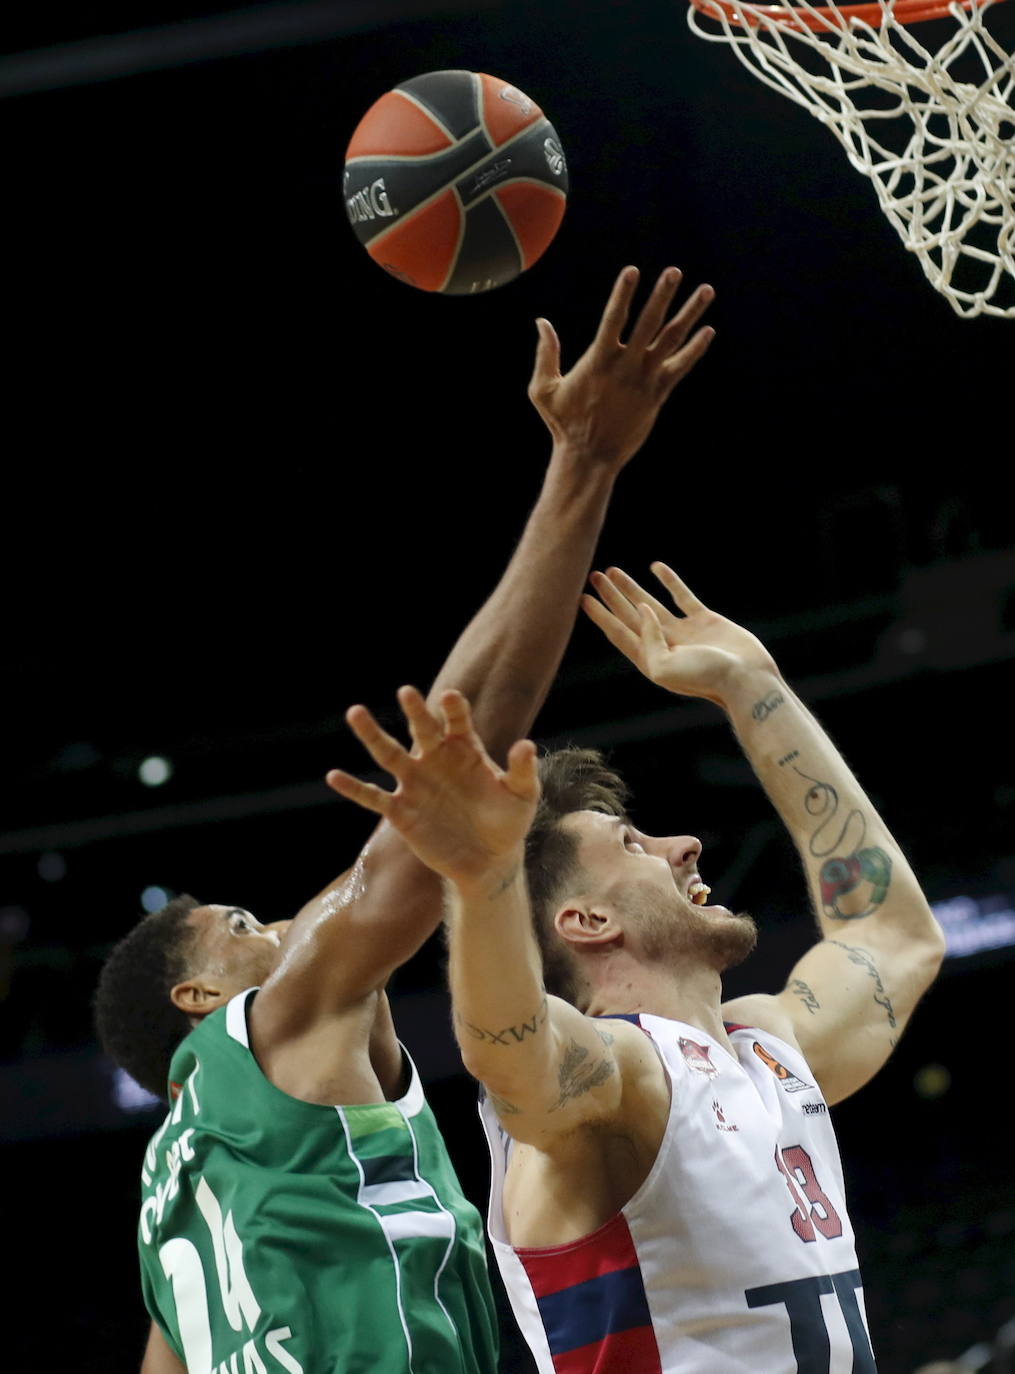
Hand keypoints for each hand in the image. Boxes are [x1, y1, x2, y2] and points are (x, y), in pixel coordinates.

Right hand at [325, 687, 539, 888]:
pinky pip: (373, 797)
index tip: (450, 697)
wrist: (489, 860)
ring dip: (372, 735)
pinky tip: (334, 776)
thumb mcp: (522, 796)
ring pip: (388, 754)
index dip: (453, 709)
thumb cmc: (508, 822)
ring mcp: (415, 784)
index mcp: (465, 749)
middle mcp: (436, 760)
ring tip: (356, 712)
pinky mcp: (401, 812)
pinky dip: (354, 788)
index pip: (457, 722)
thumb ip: (522, 770)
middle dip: (414, 711)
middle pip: (420, 730)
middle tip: (406, 691)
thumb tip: (526, 745)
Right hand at [528, 266, 714, 472]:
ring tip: (706, 290)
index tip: (632, 271)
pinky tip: (708, 331)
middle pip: (648, 323)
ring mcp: (644, 380)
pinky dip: (695, 349)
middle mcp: (626, 366)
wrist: (590, 457)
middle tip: (674, 271)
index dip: (622, 294)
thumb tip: (541, 322)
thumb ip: (545, 354)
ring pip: (671, 340)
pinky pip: (680, 367)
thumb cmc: (564, 424)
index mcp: (599, 360)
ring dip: (689, 314)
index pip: (612, 319)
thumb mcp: (543, 390)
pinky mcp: (658, 395)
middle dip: (662, 295)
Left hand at [582, 563, 780, 706]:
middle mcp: (663, 645)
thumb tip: (642, 611)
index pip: (618, 632)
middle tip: (594, 577)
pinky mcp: (704, 621)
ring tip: (613, 571)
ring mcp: (683, 633)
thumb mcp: (664, 667)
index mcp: (650, 659)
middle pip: (628, 616)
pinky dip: (669, 581)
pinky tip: (656, 567)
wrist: (746, 678)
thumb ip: (647, 640)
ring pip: (650, 604)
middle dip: (610, 597)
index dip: (600, 616)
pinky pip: (681, 596)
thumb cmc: (706, 679)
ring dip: (631, 588)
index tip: (582, 598)